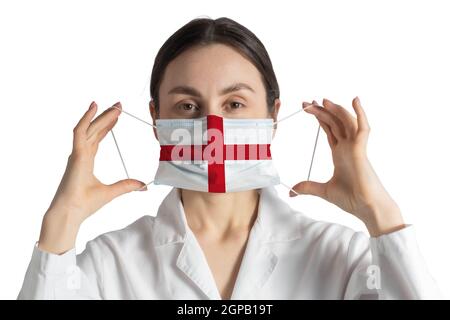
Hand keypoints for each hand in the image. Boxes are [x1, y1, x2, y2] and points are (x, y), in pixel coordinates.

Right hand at [38, 101, 146, 253]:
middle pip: (94, 129)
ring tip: (114, 105)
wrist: (70, 212)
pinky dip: (86, 118)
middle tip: (119, 106)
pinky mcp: (76, 155)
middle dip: (106, 116)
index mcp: (86, 161)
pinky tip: (94, 107)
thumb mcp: (112, 192)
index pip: (97, 138)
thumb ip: (127, 186)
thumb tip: (144, 186)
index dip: (106, 127)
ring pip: (90, 127)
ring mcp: (77, 153)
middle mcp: (81, 154)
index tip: (117, 117)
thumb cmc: (84, 204)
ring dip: (101, 115)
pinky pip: (80, 131)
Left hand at [290, 97, 404, 236]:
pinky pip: (363, 128)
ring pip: (346, 121)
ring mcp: (355, 147)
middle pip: (335, 122)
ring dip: (335, 109)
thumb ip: (308, 188)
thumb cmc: (351, 199)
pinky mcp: (362, 150)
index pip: (329, 129)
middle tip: (306, 102)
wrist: (366, 208)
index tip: (307, 108)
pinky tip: (355, 100)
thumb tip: (291, 192)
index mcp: (340, 153)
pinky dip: (360, 113)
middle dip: (321, 111)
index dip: (319, 118)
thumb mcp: (323, 191)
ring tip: (322, 100)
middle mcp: (348, 147)